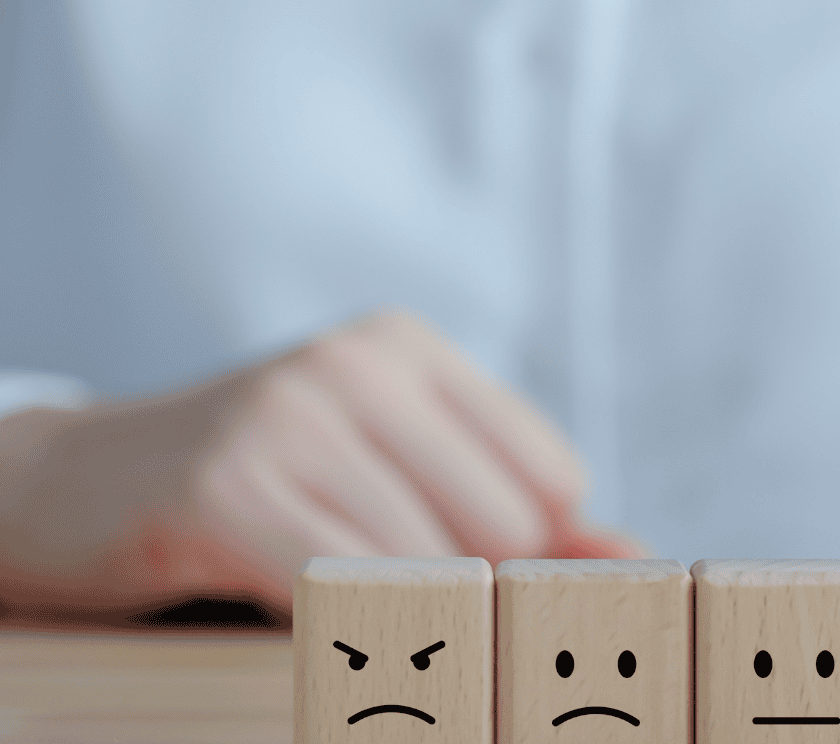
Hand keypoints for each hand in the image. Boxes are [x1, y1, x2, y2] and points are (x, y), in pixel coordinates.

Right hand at [0, 310, 632, 612]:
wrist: (72, 484)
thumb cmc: (256, 487)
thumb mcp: (388, 475)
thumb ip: (513, 515)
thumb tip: (636, 559)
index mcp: (411, 347)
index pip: (555, 475)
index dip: (526, 548)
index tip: (465, 570)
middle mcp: (359, 364)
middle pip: (506, 525)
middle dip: (464, 584)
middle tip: (387, 587)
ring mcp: (290, 412)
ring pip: (431, 562)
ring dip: (393, 613)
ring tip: (323, 588)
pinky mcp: (226, 480)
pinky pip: (343, 585)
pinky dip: (339, 624)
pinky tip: (291, 606)